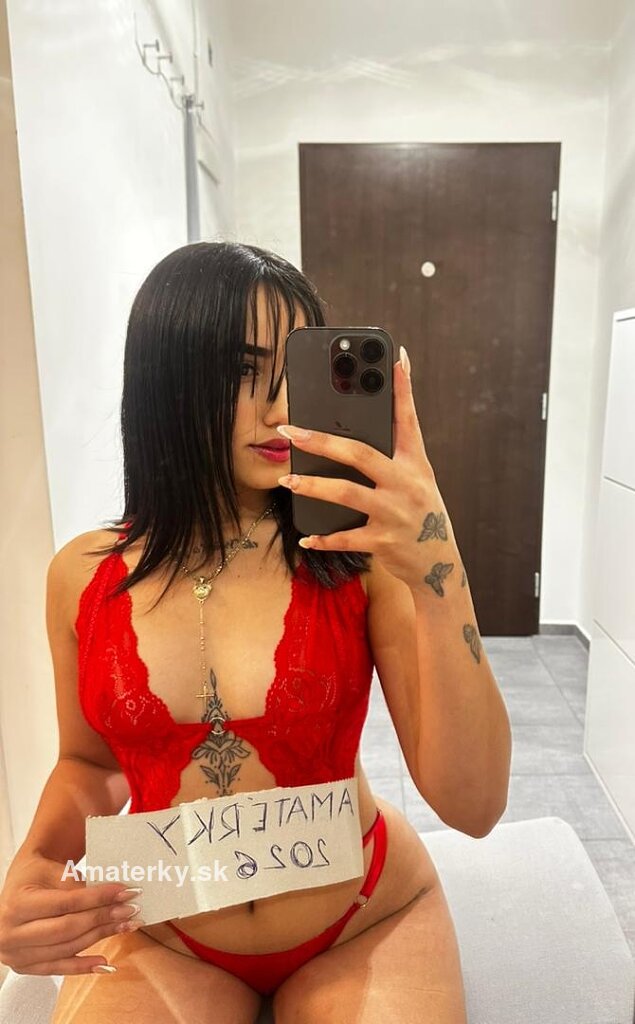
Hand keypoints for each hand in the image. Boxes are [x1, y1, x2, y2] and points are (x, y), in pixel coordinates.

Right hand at [0, 851, 141, 974]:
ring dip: (100, 937)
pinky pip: (57, 968)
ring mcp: (16, 954)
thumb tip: (116, 898)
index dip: (97, 898)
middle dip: (102, 918)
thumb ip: (79, 887)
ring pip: (66, 948)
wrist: (18, 887)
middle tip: (129, 909)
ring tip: (126, 926)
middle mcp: (11, 933)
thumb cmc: (36, 875)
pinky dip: (82, 966)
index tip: (124, 892)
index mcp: (17, 904)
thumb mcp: (54, 871)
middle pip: (67, 928)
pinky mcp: (24, 966)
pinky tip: (105, 962)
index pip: (65, 903)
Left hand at [276, 349, 451, 588]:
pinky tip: (305, 535)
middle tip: (290, 430)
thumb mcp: (417, 479)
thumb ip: (395, 453)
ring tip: (287, 481)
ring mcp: (394, 513)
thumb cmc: (419, 513)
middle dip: (321, 441)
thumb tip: (361, 424)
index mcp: (416, 463)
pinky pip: (346, 537)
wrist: (439, 564)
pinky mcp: (384, 541)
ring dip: (312, 487)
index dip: (403, 388)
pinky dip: (323, 537)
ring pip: (346, 494)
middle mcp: (406, 484)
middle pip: (359, 455)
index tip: (395, 358)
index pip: (408, 420)